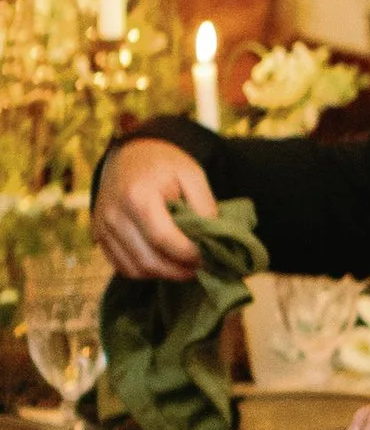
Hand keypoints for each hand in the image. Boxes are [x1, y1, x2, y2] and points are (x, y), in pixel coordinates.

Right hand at [91, 138, 218, 278]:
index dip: (188, 255)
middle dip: (178, 271)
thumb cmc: (165, 165)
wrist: (131, 154)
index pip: (163, 239)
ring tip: (184, 267)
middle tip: (199, 267)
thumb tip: (211, 241)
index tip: (207, 256)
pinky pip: (122, 267)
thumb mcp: (193, 175)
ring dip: (163, 274)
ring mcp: (102, 227)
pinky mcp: (99, 236)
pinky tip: (164, 263)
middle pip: (148, 260)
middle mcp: (114, 215)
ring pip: (134, 269)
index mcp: (137, 196)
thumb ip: (205, 208)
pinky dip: (145, 271)